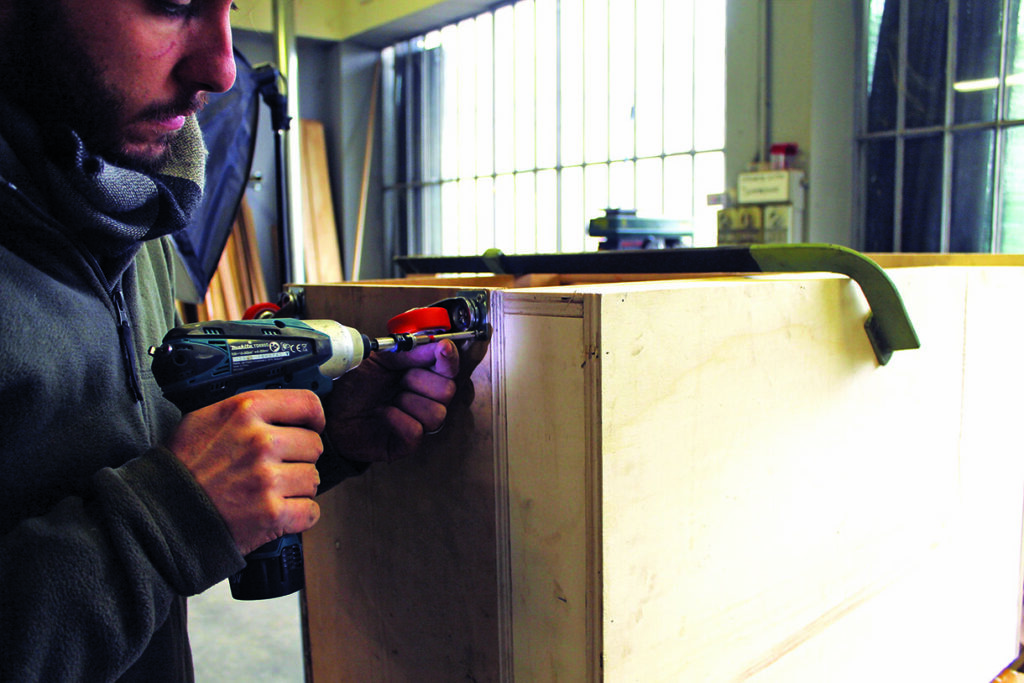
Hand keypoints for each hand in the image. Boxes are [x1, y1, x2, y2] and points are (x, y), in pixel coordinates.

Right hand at [165, 390, 324, 555]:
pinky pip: (310, 511)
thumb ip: (245, 410)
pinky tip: (278, 512)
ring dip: (298, 488)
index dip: (314, 417)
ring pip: (313, 479)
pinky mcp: (272, 513)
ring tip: (271, 491)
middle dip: (300, 458)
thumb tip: (282, 409)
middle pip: (313, 445)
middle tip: (278, 468)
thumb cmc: (182, 467)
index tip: (312, 425)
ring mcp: (267, 478)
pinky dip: (299, 516)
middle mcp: (260, 441)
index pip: (306, 403)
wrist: (161, 512)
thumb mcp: (206, 418)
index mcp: (246, 411)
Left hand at [323, 339, 459, 462]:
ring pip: (436, 413)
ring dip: (409, 402)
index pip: (449, 368)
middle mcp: (423, 399)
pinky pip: (416, 431)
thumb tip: (439, 345)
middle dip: (422, 380)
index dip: (448, 359)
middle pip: (447, 391)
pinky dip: (398, 420)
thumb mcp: (379, 359)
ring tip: (388, 399)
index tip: (442, 350)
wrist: (329, 409)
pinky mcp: (405, 444)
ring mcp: (417, 422)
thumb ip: (409, 352)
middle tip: (400, 379)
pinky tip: (382, 414)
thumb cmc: (353, 385)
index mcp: (420, 375)